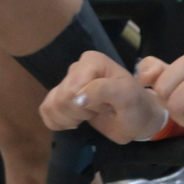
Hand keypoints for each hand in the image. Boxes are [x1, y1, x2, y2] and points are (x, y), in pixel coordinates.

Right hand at [42, 50, 169, 140]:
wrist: (138, 120)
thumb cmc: (136, 106)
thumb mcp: (128, 97)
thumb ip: (103, 91)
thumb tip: (76, 98)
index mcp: (91, 61)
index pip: (73, 87)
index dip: (86, 104)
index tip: (106, 106)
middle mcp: (76, 68)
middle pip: (61, 97)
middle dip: (79, 112)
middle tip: (99, 111)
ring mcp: (67, 84)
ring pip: (51, 106)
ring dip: (69, 118)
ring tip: (89, 115)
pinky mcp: (61, 99)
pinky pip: (46, 111)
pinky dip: (58, 122)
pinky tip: (75, 122)